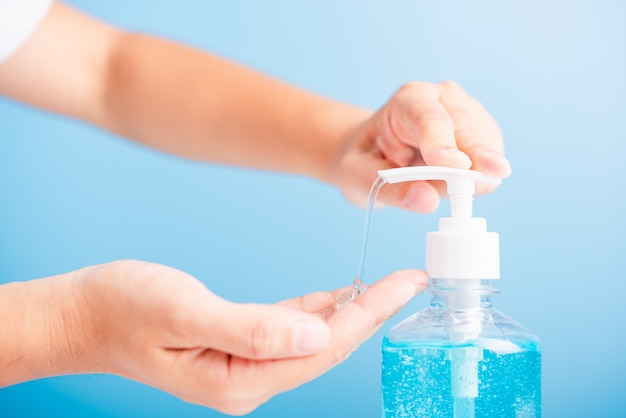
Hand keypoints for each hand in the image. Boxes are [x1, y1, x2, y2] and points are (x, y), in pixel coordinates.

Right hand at [68, 260, 426, 414]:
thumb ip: (251, 329)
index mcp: (241, 378)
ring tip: (389, 287)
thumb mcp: (185, 313)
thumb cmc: (126, 309)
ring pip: (314, 337)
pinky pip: (292, 328)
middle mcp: (250, 378)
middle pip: (327, 345)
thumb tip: (317, 337)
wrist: (86, 313)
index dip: (369, 315)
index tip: (405, 286)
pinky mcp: (238, 344)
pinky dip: (320, 309)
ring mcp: (245, 364)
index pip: (322, 348)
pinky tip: (340, 297)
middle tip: (411, 281)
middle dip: (373, 313)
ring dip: (352, 310)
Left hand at [335, 81, 510, 212]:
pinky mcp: (484, 133)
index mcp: (409, 99)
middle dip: (476, 155)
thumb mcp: (358, 176)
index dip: (442, 141)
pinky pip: (491, 162)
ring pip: (484, 145)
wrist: (377, 152)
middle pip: (465, 128)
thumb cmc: (367, 159)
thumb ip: (389, 188)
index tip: (454, 165)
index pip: (429, 117)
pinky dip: (480, 180)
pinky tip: (457, 184)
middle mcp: (444, 98)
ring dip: (473, 175)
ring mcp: (468, 113)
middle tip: (485, 182)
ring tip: (442, 189)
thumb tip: (426, 201)